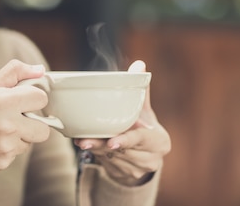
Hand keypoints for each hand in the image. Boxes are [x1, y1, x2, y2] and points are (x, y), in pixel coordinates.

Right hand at [0, 60, 50, 174]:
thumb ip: (14, 73)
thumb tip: (40, 70)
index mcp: (3, 102)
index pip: (41, 99)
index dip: (33, 98)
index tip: (22, 100)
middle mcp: (7, 127)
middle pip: (43, 128)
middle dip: (32, 122)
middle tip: (13, 117)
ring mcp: (5, 148)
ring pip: (29, 142)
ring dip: (19, 136)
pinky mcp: (1, 164)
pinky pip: (15, 155)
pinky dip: (7, 149)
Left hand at [74, 60, 170, 185]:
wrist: (146, 157)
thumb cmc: (145, 128)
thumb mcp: (145, 111)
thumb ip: (141, 90)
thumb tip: (139, 64)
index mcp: (159, 142)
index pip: (141, 139)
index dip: (126, 139)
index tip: (112, 141)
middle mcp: (150, 159)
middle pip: (121, 150)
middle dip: (101, 144)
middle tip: (83, 140)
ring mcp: (136, 170)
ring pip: (110, 158)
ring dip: (95, 150)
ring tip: (81, 141)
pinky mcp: (122, 175)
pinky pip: (105, 164)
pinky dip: (95, 155)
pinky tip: (85, 146)